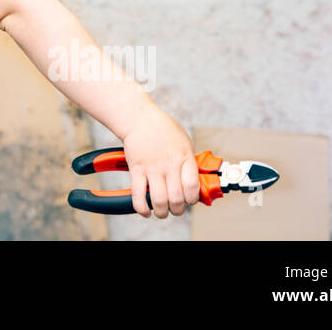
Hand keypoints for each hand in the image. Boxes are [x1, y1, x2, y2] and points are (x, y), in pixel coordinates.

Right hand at [120, 103, 199, 218]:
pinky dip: (142, 208)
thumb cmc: (163, 129)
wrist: (140, 118)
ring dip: (162, 212)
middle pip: (176, 198)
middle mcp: (169, 164)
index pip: (192, 187)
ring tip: (162, 211)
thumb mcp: (185, 143)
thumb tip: (195, 183)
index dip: (192, 199)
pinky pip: (138, 194)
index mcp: (184, 157)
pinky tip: (146, 211)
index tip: (190, 200)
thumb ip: (190, 163)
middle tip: (176, 208)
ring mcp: (152, 168)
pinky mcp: (136, 169)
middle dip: (177, 209)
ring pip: (159, 200)